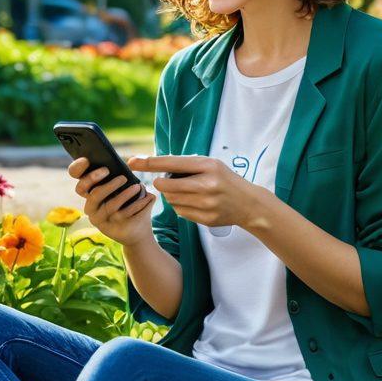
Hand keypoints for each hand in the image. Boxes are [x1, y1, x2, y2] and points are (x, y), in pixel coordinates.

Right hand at [67, 156, 156, 245]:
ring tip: (138, 187)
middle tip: (119, 176)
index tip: (88, 160)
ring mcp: (97, 218)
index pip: (75, 174)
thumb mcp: (125, 186)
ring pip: (109, 205)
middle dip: (100, 181)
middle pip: (88, 191)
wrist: (137, 229)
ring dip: (125, 195)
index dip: (78, 167)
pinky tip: (147, 198)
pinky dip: (136, 205)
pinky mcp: (107, 228)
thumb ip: (121, 176)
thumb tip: (132, 162)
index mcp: (90, 189)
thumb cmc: (129, 201)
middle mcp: (90, 204)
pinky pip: (122, 215)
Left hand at [125, 154, 253, 228]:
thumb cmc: (225, 179)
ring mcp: (206, 204)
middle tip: (166, 181)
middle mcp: (207, 185)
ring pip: (171, 200)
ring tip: (188, 191)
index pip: (172, 163)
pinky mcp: (206, 219)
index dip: (150, 163)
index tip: (132, 161)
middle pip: (166, 185)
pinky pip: (180, 212)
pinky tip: (195, 203)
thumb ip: (186, 165)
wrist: (248, 204)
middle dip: (161, 183)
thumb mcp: (210, 164)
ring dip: (172, 195)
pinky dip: (181, 206)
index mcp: (208, 166)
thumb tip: (155, 168)